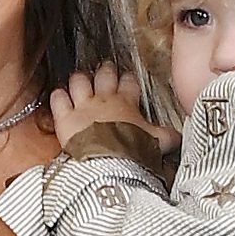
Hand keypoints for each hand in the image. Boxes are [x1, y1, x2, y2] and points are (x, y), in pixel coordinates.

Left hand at [48, 61, 171, 150]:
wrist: (111, 164)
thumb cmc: (134, 153)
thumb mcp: (158, 143)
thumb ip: (166, 136)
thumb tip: (176, 137)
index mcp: (127, 102)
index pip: (129, 82)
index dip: (127, 79)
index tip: (127, 79)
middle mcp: (104, 99)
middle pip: (103, 74)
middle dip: (104, 71)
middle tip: (104, 71)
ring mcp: (83, 107)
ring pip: (78, 80)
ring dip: (79, 80)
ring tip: (80, 81)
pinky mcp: (65, 118)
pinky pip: (58, 98)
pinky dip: (58, 96)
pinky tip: (59, 97)